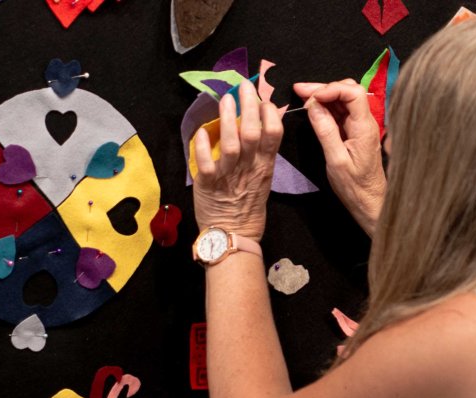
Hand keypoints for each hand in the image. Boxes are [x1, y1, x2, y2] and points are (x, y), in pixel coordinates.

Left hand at [193, 74, 282, 240]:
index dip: (270, 113)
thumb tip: (257, 126)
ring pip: (230, 144)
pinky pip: (205, 162)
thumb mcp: (263, 178)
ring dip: (228, 119)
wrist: (233, 234)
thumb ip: (261, 154)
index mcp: (264, 165)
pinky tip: (201, 132)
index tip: (263, 98)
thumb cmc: (248, 206)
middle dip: (249, 106)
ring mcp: (228, 175)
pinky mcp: (208, 183)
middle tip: (244, 86)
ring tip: (226, 100)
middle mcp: (249, 168)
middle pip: (252, 132)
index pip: (274, 134)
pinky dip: (203, 146)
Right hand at [293, 80, 385, 235]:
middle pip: (348, 91)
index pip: (353, 93)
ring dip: (323, 95)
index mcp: (364, 128)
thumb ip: (326, 131)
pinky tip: (312, 107)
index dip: (331, 89)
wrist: (370, 201)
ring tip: (301, 95)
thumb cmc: (355, 186)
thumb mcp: (336, 161)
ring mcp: (360, 126)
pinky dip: (326, 106)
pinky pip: (341, 112)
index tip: (311, 96)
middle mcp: (365, 123)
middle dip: (323, 88)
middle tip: (299, 90)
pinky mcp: (354, 132)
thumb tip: (313, 106)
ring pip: (343, 100)